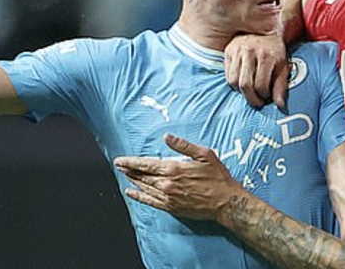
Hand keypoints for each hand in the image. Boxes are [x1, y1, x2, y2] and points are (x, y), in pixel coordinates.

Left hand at [113, 134, 242, 221]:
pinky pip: (150, 202)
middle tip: (119, 165)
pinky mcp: (171, 207)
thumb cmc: (217, 177)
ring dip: (133, 180)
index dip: (131, 162)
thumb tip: (167, 136)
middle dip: (129, 170)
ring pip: (145, 187)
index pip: (146, 164)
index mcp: (174, 168)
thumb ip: (183, 145)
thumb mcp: (204, 154)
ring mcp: (168, 197)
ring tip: (125, 175)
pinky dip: (139, 197)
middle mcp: (168, 184)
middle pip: (143, 176)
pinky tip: (131, 193)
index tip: (120, 160)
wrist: (225, 202)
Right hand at [224, 34, 288, 108]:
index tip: (267, 97)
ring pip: (233, 80)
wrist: (263, 28)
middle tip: (257, 102)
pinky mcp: (228, 51)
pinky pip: (227, 74)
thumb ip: (281, 86)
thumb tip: (280, 106)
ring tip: (250, 92)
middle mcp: (250, 51)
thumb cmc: (275, 51)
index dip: (264, 95)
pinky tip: (242, 83)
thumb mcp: (283, 66)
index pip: (261, 85)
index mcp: (267, 55)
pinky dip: (234, 83)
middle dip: (251, 98)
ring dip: (241, 92)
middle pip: (245, 85)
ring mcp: (237, 50)